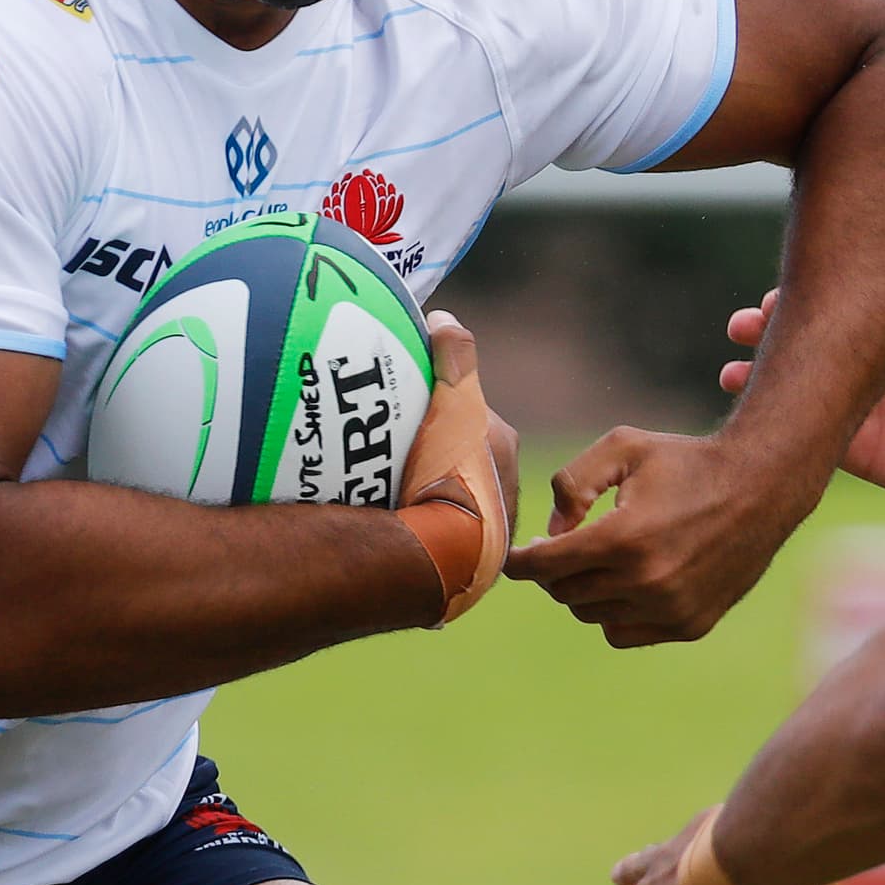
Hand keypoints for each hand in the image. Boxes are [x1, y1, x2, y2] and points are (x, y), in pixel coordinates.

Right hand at [391, 313, 516, 625]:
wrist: (444, 555)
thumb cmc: (450, 474)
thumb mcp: (453, 402)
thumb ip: (453, 358)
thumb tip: (444, 318)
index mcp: (504, 453)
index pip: (476, 419)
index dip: (445, 409)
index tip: (413, 408)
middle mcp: (502, 495)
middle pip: (462, 460)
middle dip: (434, 454)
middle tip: (391, 449)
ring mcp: (481, 533)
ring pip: (448, 499)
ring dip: (422, 494)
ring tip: (381, 489)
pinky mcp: (457, 566)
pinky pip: (431, 534)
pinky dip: (414, 526)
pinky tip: (389, 526)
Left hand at [507, 423, 813, 645]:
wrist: (762, 486)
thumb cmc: (686, 461)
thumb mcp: (623, 447)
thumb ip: (571, 483)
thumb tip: (552, 533)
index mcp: (623, 538)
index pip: (545, 567)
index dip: (521, 562)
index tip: (516, 557)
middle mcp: (646, 581)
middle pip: (564, 592)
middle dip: (556, 570)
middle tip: (565, 547)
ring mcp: (669, 609)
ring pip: (590, 615)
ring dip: (585, 590)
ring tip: (603, 559)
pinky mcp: (688, 625)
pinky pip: (623, 633)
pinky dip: (614, 612)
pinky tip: (627, 583)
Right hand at [723, 243, 884, 502]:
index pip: (840, 303)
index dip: (808, 295)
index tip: (779, 293)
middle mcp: (866, 361)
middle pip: (805, 340)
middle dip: (767, 331)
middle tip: (743, 324)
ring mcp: (856, 402)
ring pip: (798, 386)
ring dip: (760, 378)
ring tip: (730, 374)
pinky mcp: (857, 446)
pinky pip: (812, 435)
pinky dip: (783, 429)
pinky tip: (756, 424)